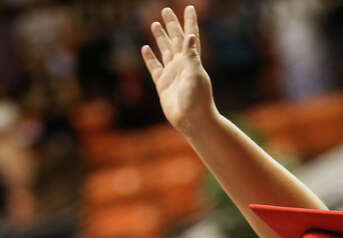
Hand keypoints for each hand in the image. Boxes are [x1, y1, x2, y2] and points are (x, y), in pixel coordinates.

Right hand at [141, 6, 215, 135]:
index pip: (190, 35)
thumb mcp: (196, 75)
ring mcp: (172, 74)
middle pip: (175, 39)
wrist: (193, 121)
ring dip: (160, 37)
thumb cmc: (198, 99)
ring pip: (164, 50)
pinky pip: (155, 68)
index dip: (189, 21)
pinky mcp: (163, 85)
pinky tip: (145, 48)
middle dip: (171, 24)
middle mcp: (182, 64)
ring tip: (155, 24)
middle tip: (166, 10)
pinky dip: (149, 58)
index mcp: (192, 60)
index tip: (189, 7)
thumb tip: (190, 35)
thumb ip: (191, 55)